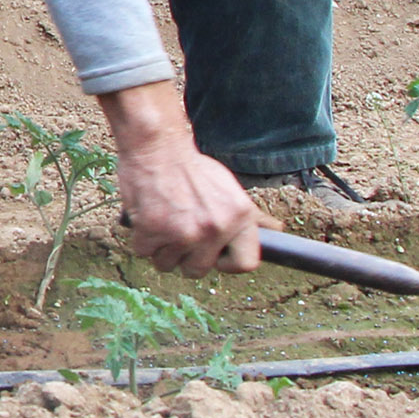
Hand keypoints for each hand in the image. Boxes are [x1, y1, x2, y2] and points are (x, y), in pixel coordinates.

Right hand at [99, 83, 261, 275]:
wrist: (157, 146)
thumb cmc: (192, 167)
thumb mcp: (229, 188)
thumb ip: (248, 216)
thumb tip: (277, 230)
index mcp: (240, 217)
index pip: (245, 264)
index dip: (226, 263)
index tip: (214, 254)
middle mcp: (215, 228)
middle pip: (198, 271)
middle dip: (185, 256)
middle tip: (180, 233)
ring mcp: (183, 232)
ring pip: (167, 264)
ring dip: (161, 248)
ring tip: (163, 221)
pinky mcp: (152, 231)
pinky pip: (143, 252)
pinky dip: (141, 238)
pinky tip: (148, 217)